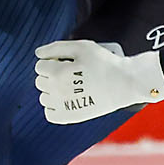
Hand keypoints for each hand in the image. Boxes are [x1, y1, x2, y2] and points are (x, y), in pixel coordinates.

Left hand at [34, 39, 163, 123]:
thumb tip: (38, 54)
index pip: (40, 65)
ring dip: (52, 90)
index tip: (67, 61)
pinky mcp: (69, 117)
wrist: (125, 83)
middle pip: (39, 81)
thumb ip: (56, 47)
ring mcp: (62, 106)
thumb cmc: (105, 63)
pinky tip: (67, 98)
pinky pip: (49, 113)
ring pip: (43, 97)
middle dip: (51, 74)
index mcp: (57, 73)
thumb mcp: (82, 47)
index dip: (52, 61)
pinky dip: (54, 106)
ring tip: (71, 85)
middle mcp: (56, 91)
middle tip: (71, 72)